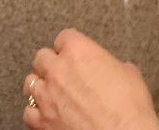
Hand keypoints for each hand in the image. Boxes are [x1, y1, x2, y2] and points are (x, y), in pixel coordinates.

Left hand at [22, 29, 158, 129]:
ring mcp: (46, 96)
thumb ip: (114, 66)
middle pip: (42, 57)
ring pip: (30, 82)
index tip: (74, 53)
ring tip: (52, 93)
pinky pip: (28, 112)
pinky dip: (36, 112)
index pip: (64, 37)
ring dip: (41, 86)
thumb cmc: (129, 108)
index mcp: (78, 51)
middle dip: (51, 64)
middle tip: (62, 73)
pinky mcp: (41, 121)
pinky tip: (47, 114)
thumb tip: (115, 70)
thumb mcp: (130, 75)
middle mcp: (57, 70)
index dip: (70, 46)